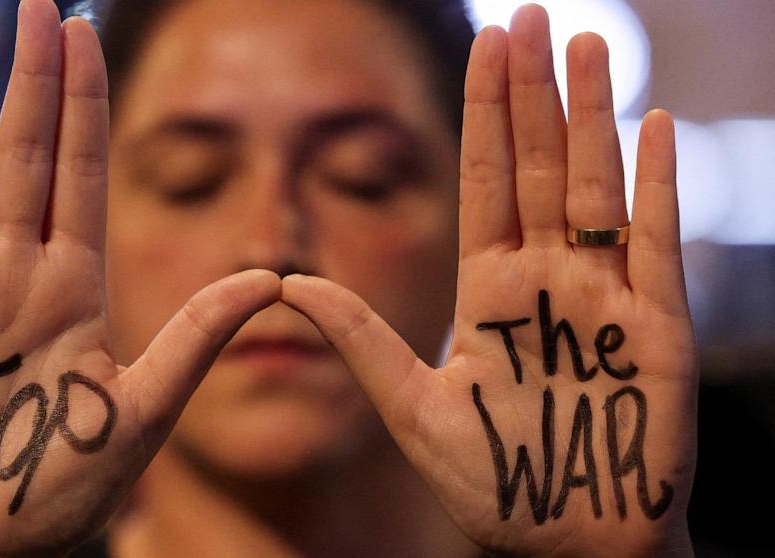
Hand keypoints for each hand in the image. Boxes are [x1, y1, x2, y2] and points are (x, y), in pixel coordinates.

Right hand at [0, 2, 278, 555]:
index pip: (82, 174)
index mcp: (77, 289)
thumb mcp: (142, 408)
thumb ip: (198, 336)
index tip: (86, 37)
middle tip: (39, 5)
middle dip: (33, 80)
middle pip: (28, 157)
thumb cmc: (59, 492)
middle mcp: (21, 274)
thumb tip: (278, 279)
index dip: (83, 106)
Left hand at [282, 5, 696, 556]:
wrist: (567, 541)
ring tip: (586, 48)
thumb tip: (288, 286)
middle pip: (540, 168)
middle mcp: (545, 281)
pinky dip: (657, 186)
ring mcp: (603, 297)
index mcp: (489, 292)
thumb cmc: (493, 483)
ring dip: (592, 118)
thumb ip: (360, 342)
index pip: (487, 182)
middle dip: (534, 93)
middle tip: (532, 16)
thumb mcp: (411, 408)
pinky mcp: (657, 327)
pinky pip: (656, 243)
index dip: (486, 115)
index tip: (485, 48)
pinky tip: (654, 127)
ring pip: (596, 187)